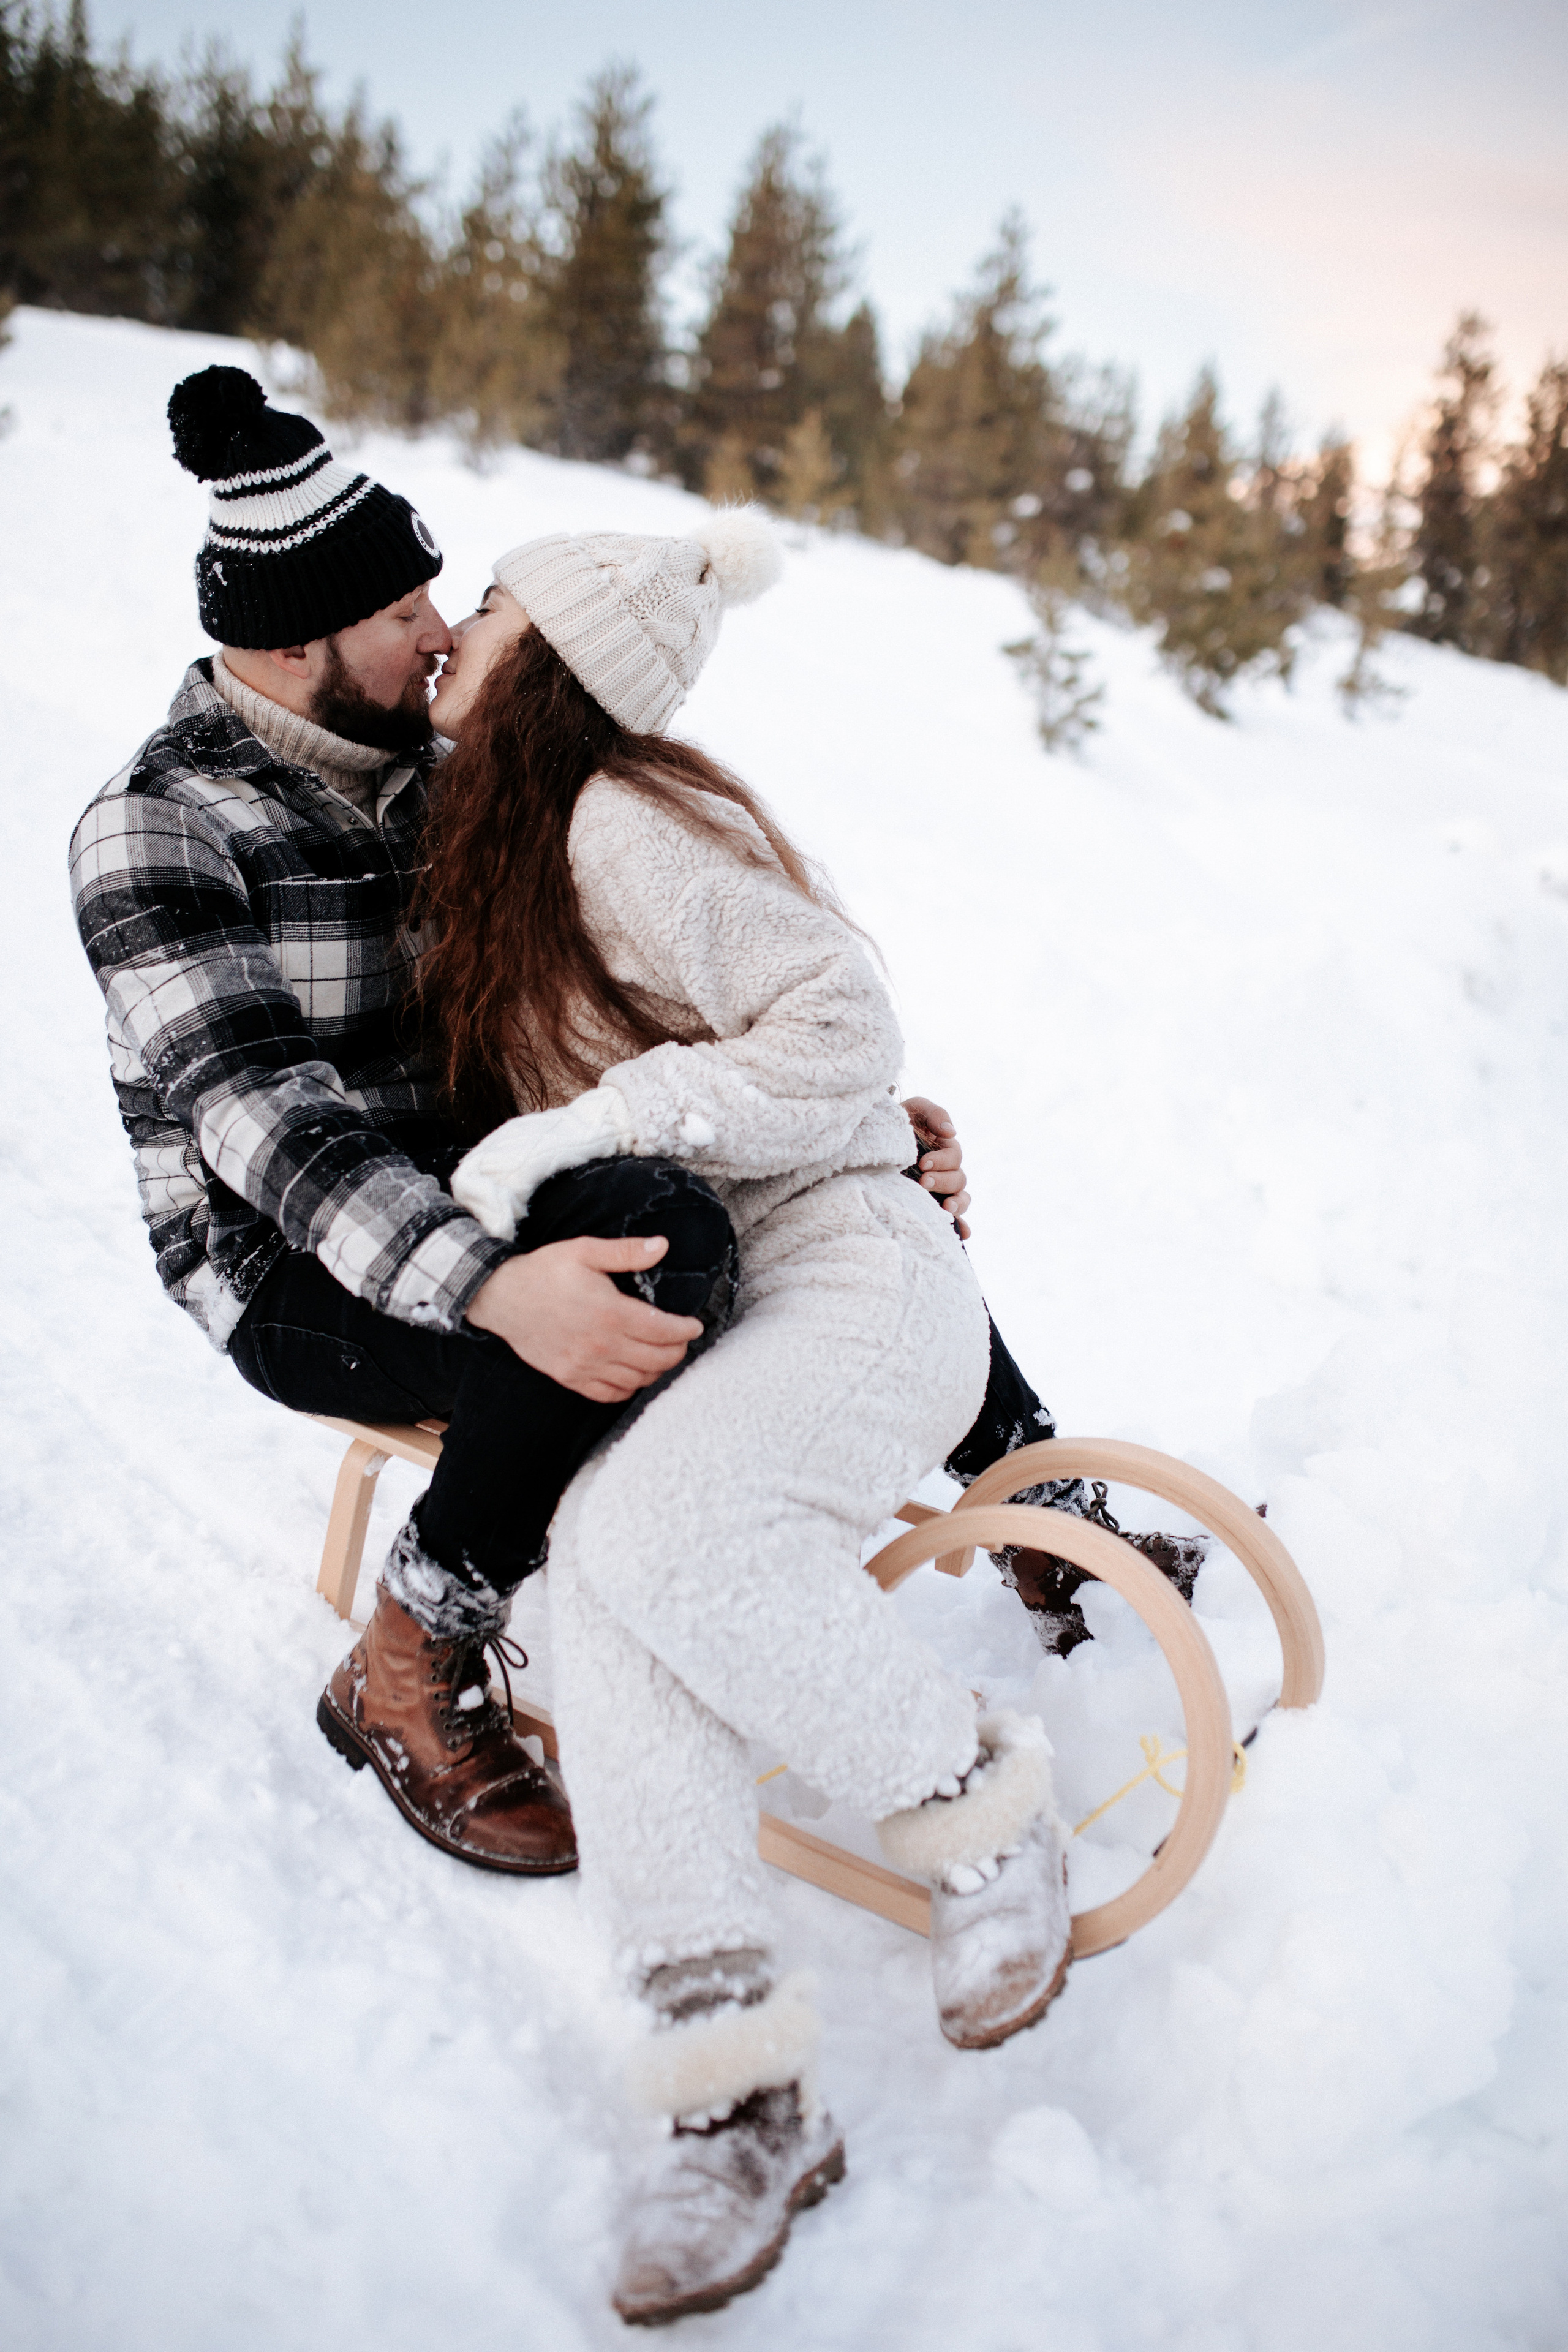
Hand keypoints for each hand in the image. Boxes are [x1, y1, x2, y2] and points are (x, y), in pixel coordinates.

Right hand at [465, 1234, 704, 1403]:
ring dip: (656, 1371)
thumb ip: (626, 1252)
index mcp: (610, 1313)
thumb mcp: (585, 1251)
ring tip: (662, 1356)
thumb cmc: (544, 1271)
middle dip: (677, 1351)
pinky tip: (634, 1374)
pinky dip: (628, 1388)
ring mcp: (584, 1365)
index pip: (663, 1331)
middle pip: (656, 1360)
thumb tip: (662, 1246)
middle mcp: (601, 1345)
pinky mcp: (570, 1377)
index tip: (694, 1325)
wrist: (501, 1297)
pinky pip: (609, 1394)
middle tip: (682, 1341)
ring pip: (637, 1380)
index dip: (685, 1330)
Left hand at [902, 1094, 971, 1239]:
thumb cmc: (896, 1121)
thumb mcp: (914, 1109)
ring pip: (961, 1199)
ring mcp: (940, 1189)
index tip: (922, 1163)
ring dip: (957, 1204)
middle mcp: (945, 1170)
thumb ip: (934, 1114)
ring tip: (946, 1208)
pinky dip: (961, 1226)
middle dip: (942, 1181)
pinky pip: (954, 1218)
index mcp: (945, 1148)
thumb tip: (951, 1132)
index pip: (954, 1156)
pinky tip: (962, 1234)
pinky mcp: (931, 1204)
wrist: (872, 1140)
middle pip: (959, 1179)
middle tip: (924, 1182)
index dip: (942, 1160)